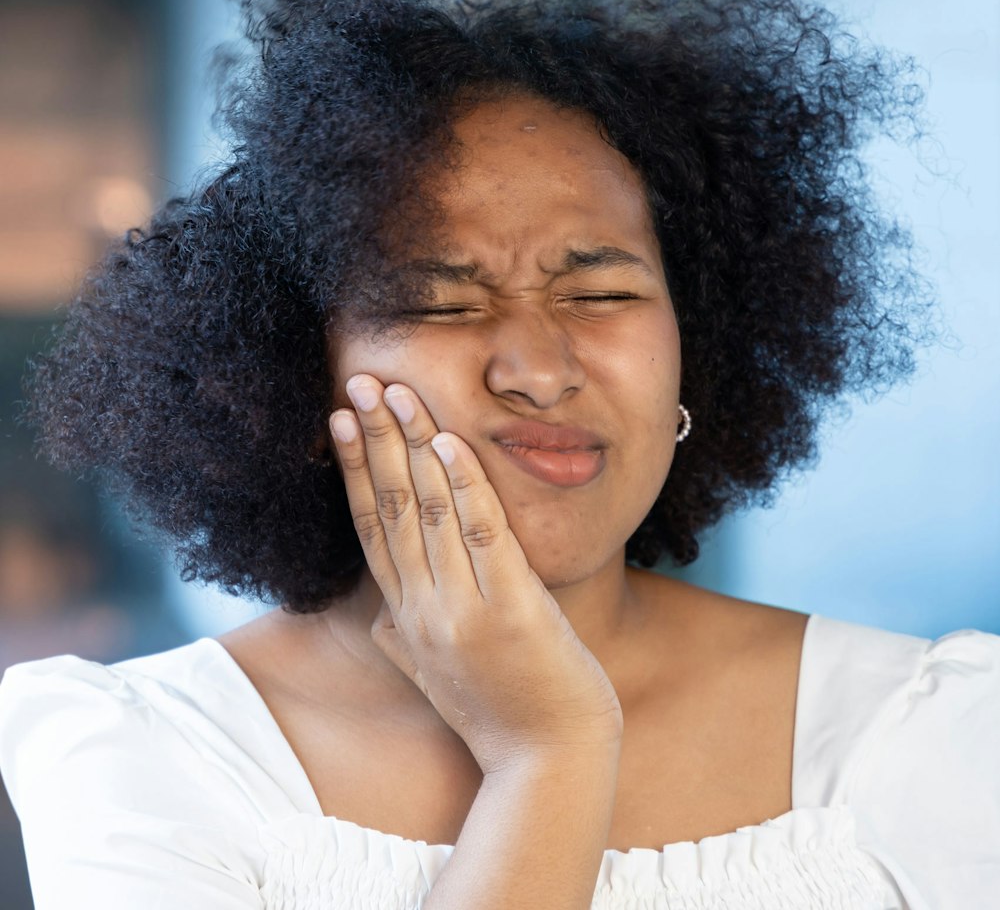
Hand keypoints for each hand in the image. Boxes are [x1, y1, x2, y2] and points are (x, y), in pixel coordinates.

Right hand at [329, 374, 622, 773]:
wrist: (546, 763)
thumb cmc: (496, 712)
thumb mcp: (436, 675)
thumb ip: (403, 640)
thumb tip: (380, 618)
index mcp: (407, 615)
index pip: (370, 528)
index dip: (354, 470)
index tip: (340, 420)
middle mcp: (424, 607)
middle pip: (389, 507)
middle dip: (373, 440)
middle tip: (358, 382)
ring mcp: (464, 608)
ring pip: (428, 510)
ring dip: (412, 445)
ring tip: (397, 391)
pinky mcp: (511, 610)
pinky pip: (483, 534)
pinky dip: (465, 484)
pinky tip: (452, 442)